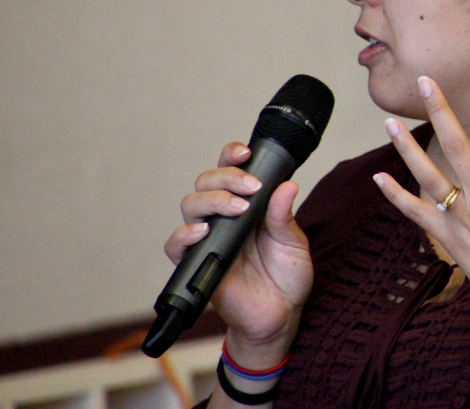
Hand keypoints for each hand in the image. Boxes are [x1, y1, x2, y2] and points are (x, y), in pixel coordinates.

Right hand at [163, 142, 312, 366]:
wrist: (281, 316)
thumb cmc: (287, 277)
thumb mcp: (293, 243)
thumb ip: (283, 216)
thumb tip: (287, 185)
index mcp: (247, 205)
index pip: (229, 171)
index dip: (231, 156)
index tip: (246, 153)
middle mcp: (224, 218)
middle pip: (206, 182)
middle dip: (226, 178)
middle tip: (251, 188)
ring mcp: (209, 240)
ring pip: (191, 205)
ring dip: (212, 200)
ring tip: (237, 209)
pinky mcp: (197, 265)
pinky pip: (176, 245)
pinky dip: (185, 235)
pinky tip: (204, 232)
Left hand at [373, 63, 469, 339]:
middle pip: (456, 145)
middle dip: (440, 110)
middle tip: (424, 80)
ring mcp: (461, 217)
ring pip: (427, 175)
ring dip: (406, 148)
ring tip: (388, 122)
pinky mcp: (446, 238)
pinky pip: (415, 213)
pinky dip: (395, 196)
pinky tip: (377, 176)